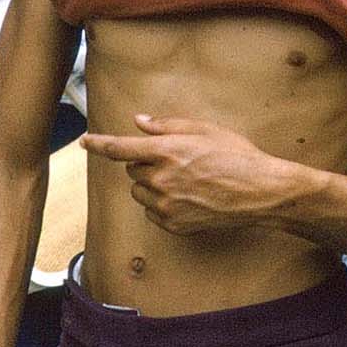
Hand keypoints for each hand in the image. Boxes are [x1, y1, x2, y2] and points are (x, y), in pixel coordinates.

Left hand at [81, 114, 305, 234]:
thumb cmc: (237, 157)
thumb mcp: (205, 130)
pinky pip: (153, 212)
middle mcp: (161, 179)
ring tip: (185, 181)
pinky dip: (162, 204)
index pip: (120, 148)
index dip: (99, 144)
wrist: (261, 193)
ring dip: (152, 185)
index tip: (85, 141)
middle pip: (133, 170)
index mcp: (166, 151)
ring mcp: (166, 205)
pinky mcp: (173, 224)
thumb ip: (167, 126)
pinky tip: (189, 198)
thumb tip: (140, 122)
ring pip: (140, 193)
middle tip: (177, 161)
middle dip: (147, 164)